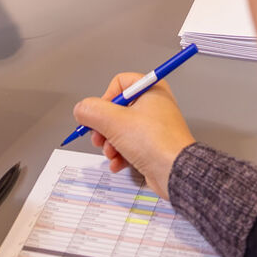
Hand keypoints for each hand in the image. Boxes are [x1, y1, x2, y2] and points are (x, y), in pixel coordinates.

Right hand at [72, 73, 195, 201]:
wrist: (176, 172)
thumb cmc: (156, 143)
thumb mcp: (115, 122)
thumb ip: (92, 112)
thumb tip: (81, 109)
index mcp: (151, 90)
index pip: (120, 83)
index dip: (106, 98)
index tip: (99, 114)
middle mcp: (154, 105)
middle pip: (117, 109)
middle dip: (104, 127)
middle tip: (99, 137)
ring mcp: (154, 127)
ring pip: (120, 130)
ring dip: (110, 144)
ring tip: (112, 153)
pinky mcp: (153, 146)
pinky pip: (129, 146)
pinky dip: (120, 155)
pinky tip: (118, 163)